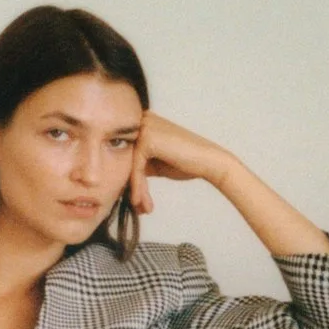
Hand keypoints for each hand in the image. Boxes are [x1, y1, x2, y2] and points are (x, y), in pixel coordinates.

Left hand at [128, 114, 328, 260]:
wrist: (211, 162)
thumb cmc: (186, 162)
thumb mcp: (155, 162)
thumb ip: (138, 163)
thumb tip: (117, 177)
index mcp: (144, 122)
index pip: (126, 152)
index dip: (129, 178)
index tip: (135, 200)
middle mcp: (143, 120)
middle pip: (125, 158)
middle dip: (130, 186)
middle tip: (138, 208)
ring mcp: (144, 128)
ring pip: (129, 165)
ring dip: (136, 190)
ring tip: (142, 208)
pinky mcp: (147, 140)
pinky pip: (136, 168)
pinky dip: (138, 187)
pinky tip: (141, 202)